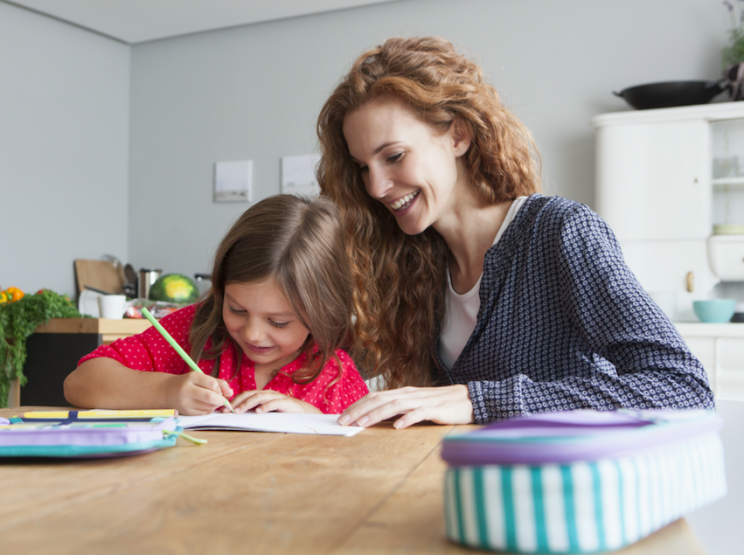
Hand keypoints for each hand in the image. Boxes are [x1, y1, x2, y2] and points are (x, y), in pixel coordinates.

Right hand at [163, 372, 232, 415]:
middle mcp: (186, 389)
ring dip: (216, 405)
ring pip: (209, 407)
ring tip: (213, 401)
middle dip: (221, 400)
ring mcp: (185, 402)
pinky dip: (209, 409)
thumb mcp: (201, 378)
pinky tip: (205, 405)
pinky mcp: (186, 412)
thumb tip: (231, 393)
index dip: (221, 389)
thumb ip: (218, 383)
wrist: (167, 391)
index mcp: (192, 377)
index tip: (222, 391)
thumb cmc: (189, 383)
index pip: (212, 384)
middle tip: (223, 400)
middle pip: (210, 397)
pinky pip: (204, 413)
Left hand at [230, 390, 321, 413]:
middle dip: (237, 402)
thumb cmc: (282, 412)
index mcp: (261, 395)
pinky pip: (273, 403)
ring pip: (259, 397)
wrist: (303, 412)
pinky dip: (265, 407)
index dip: (233, 401)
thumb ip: (254, 410)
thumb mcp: (266, 411)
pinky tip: (258, 412)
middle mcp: (267, 393)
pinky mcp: (285, 402)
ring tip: (238, 411)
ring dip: (247, 404)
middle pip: (249, 394)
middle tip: (228, 411)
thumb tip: (237, 415)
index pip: (244, 395)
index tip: (223, 410)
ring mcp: (276, 397)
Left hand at [337, 385, 473, 428]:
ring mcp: (422, 401)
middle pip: (379, 399)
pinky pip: (419, 413)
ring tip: (362, 424)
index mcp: (402, 393)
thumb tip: (375, 418)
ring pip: (394, 406)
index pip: (375, 396)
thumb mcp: (414, 405)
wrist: (467, 400)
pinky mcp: (435, 409)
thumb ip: (397, 410)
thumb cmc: (439, 405)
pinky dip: (407, 419)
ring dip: (376, 414)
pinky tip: (398, 427)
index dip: (358, 405)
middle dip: (359, 410)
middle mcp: (409, 394)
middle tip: (343, 421)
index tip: (343, 416)